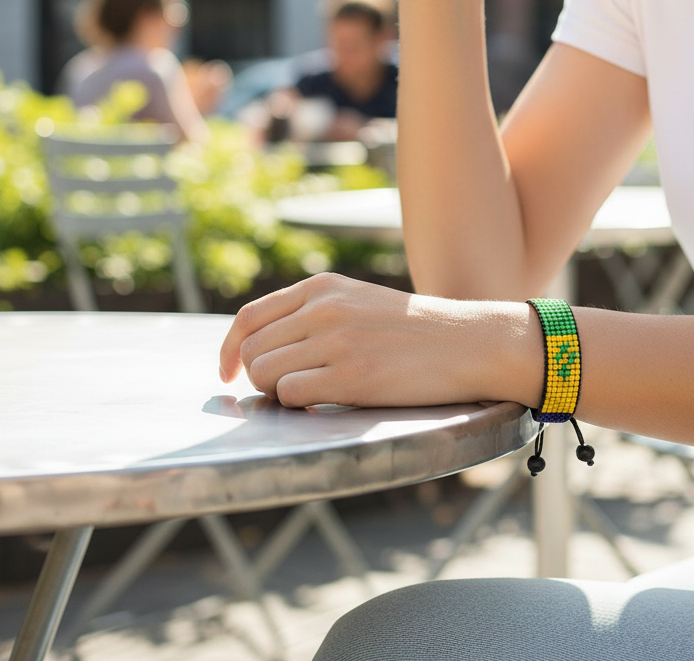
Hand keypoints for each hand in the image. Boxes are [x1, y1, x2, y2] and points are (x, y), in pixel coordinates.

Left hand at [218, 272, 540, 408]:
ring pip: (264, 374)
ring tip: (313, 394)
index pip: (250, 317)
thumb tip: (262, 344)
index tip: (226, 373)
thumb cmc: (414, 329)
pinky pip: (291, 395)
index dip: (228, 349)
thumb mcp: (359, 300)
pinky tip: (328, 401)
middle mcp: (323, 309)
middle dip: (259, 377)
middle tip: (290, 389)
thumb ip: (313, 312)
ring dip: (278, 392)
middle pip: (252, 351)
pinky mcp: (350, 377)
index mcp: (323, 287)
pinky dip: (299, 405)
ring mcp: (335, 342)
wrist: (467, 342)